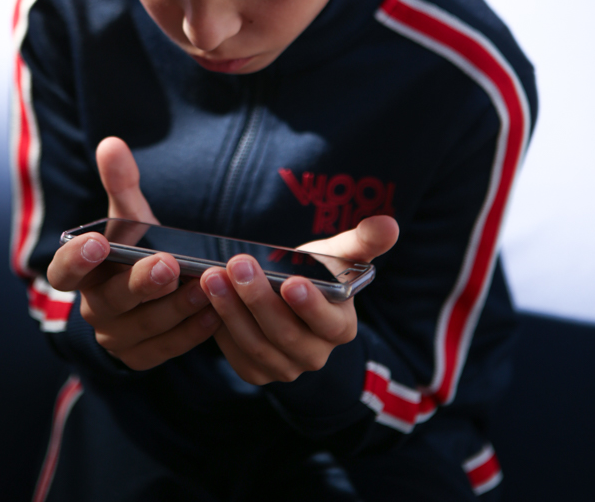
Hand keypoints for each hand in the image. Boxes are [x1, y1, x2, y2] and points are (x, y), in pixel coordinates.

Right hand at [46, 137, 220, 368]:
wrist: (160, 289)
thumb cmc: (139, 246)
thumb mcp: (132, 215)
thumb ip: (121, 183)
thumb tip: (111, 144)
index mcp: (81, 273)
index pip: (63, 272)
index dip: (76, 260)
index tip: (98, 242)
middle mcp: (93, 308)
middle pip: (110, 302)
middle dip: (139, 283)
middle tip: (167, 264)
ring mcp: (116, 337)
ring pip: (143, 327)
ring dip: (174, 307)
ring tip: (203, 285)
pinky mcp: (142, 357)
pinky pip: (165, 350)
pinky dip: (190, 333)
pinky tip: (215, 314)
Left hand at [199, 215, 398, 384]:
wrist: (289, 297)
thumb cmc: (316, 272)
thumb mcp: (338, 254)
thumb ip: (363, 241)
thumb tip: (390, 224)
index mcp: (341, 328)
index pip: (328, 322)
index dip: (310, 304)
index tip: (291, 281)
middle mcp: (315, 355)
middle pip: (285, 333)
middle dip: (259, 298)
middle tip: (237, 264)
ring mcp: (284, 368)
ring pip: (256, 345)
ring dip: (231, 310)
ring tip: (213, 276)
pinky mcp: (255, 371)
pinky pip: (235, 355)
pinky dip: (219, 328)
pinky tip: (205, 299)